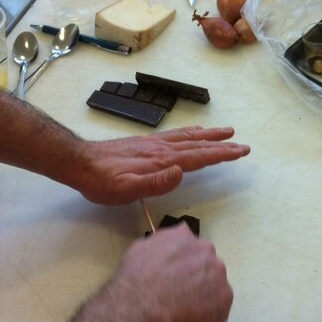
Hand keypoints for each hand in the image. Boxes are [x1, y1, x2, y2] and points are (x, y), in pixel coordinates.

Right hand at [51, 224, 232, 321]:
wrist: (137, 310)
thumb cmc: (129, 285)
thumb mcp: (139, 252)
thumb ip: (156, 248)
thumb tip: (160, 249)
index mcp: (182, 237)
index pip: (191, 246)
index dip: (183, 267)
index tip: (176, 281)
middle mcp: (204, 252)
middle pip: (206, 266)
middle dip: (196, 281)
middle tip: (177, 301)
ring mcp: (216, 276)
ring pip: (213, 288)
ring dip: (202, 300)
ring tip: (180, 316)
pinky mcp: (221, 302)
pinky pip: (217, 310)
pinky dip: (206, 319)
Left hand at [73, 126, 249, 204]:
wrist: (79, 163)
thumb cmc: (101, 181)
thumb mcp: (127, 189)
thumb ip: (155, 182)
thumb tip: (181, 173)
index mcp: (162, 161)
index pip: (199, 157)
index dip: (222, 154)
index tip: (241, 150)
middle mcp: (161, 149)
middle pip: (198, 145)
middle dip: (221, 144)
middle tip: (242, 143)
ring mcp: (153, 145)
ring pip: (188, 137)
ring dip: (209, 136)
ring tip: (225, 132)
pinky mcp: (145, 144)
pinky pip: (175, 136)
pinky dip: (190, 133)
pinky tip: (192, 133)